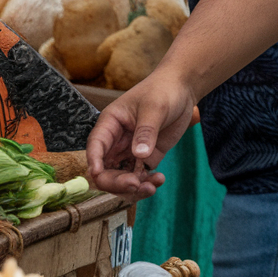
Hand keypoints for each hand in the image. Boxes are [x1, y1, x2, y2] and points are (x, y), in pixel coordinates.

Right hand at [86, 72, 197, 197]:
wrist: (183, 88)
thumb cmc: (164, 90)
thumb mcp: (154, 107)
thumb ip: (146, 131)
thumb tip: (139, 155)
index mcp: (110, 124)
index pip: (95, 146)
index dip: (94, 162)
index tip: (98, 175)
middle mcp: (116, 141)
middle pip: (106, 170)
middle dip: (117, 182)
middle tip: (135, 184)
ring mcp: (131, 151)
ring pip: (122, 178)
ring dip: (133, 188)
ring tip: (152, 187)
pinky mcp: (146, 157)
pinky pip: (140, 176)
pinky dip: (147, 183)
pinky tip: (159, 180)